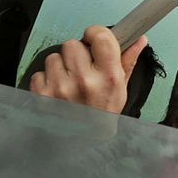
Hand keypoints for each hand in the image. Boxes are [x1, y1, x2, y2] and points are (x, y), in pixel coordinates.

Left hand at [29, 25, 147, 113]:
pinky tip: (57, 91)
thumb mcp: (120, 90)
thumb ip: (127, 61)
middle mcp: (84, 81)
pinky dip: (46, 80)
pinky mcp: (42, 95)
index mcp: (108, 77)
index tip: (93, 39)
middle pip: (72, 44)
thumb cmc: (101, 115)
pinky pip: (39, 72)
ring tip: (69, 82)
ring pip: (54, 57)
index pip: (100, 36)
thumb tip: (138, 40)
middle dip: (76, 54)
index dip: (95, 33)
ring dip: (60, 67)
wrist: (80, 144)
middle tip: (82, 69)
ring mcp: (61, 88)